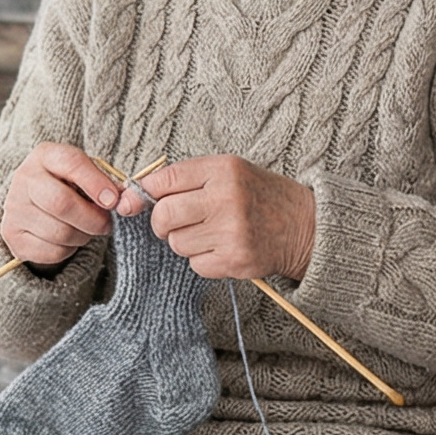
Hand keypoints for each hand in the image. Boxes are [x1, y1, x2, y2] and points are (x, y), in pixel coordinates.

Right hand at [0, 142, 122, 267]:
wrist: (34, 205)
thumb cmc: (68, 186)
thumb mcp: (84, 174)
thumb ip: (102, 182)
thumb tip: (121, 202)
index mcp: (45, 155)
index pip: (71, 163)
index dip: (96, 183)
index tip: (113, 201)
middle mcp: (24, 179)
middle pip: (61, 203)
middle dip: (92, 218)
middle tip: (106, 224)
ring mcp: (15, 209)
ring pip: (60, 233)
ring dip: (83, 236)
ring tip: (85, 230)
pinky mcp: (13, 236)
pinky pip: (51, 252)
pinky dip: (68, 250)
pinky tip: (67, 240)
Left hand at [121, 155, 316, 281]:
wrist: (303, 225)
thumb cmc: (258, 196)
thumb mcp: (229, 172)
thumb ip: (185, 180)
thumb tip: (132, 197)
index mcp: (223, 170)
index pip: (165, 179)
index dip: (143, 192)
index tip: (133, 202)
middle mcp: (226, 198)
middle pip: (164, 215)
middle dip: (160, 223)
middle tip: (174, 222)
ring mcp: (231, 232)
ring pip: (177, 243)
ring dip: (184, 241)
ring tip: (209, 233)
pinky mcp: (234, 260)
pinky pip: (195, 264)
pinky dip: (202, 259)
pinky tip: (221, 248)